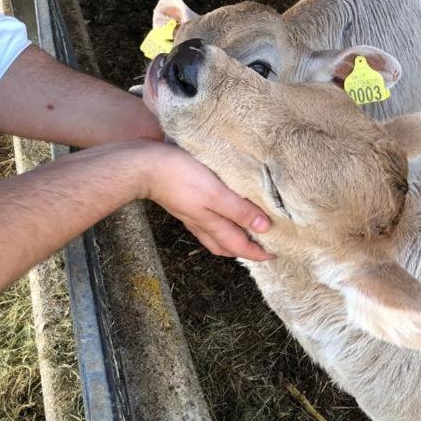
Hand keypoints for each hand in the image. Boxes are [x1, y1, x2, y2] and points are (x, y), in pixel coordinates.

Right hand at [141, 143, 272, 261]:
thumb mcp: (215, 193)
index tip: (275, 254)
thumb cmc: (180, 177)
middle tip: (262, 246)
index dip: (257, 253)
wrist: (145, 166)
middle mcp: (201, 224)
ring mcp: (190, 214)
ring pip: (215, 234)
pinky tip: (223, 210)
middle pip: (225, 245)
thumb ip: (238, 211)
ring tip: (246, 230)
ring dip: (231, 236)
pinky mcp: (184, 202)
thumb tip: (263, 228)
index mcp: (211, 224)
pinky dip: (219, 222)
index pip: (238, 246)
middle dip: (244, 250)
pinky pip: (206, 220)